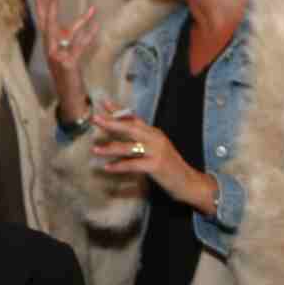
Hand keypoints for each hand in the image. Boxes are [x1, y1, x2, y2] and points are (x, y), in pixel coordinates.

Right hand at [35, 0, 98, 122]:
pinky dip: (89, 36)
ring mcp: (58, 58)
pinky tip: (97, 27)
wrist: (68, 97)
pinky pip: (80, 47)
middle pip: (49, 25)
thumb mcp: (64, 56)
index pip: (43, 24)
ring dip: (82, 22)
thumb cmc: (68, 76)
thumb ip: (65, 42)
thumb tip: (70, 26)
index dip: (41, 9)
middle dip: (51, 7)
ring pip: (68, 35)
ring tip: (92, 10)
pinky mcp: (68, 64)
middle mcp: (50, 51)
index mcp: (48, 48)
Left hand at [88, 107, 215, 214]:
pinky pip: (133, 165)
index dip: (119, 110)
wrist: (189, 182)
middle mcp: (155, 138)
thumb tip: (121, 135)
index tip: (103, 102)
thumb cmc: (169, 167)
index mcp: (154, 133)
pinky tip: (108, 168)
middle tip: (95, 118)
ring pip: (129, 147)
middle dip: (111, 123)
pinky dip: (119, 166)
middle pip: (130, 128)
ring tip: (95, 149)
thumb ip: (141, 141)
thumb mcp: (156, 149)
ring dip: (110, 148)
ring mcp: (156, 151)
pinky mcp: (156, 166)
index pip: (134, 118)